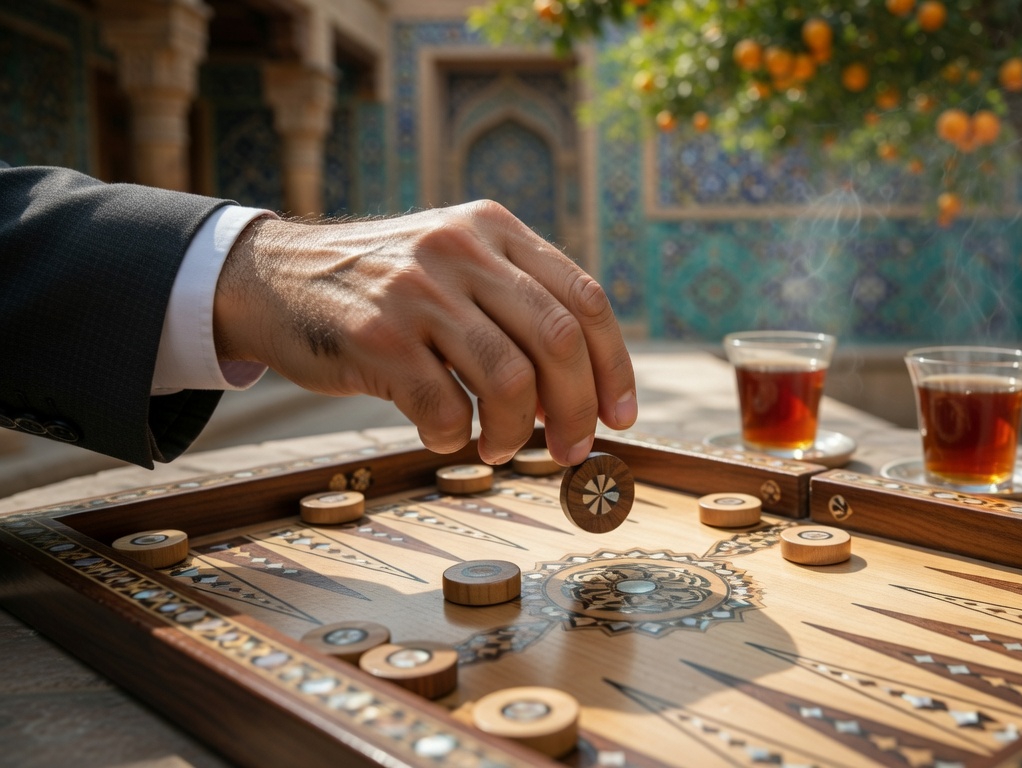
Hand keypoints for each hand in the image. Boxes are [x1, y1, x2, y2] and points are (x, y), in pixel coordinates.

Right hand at [213, 201, 636, 465]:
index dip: (615, 366)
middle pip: (559, 340)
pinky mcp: (376, 335)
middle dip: (578, 409)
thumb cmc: (381, 287)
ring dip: (516, 433)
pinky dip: (455, 437)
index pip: (584, 299)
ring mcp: (417, 290)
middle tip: (572, 449)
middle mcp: (461, 249)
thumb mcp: (453, 260)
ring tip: (501, 448)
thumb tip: (584, 391)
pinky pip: (445, 407)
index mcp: (493, 228)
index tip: (621, 416)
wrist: (270, 276)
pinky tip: (444, 436)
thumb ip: (515, 300)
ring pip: (510, 380)